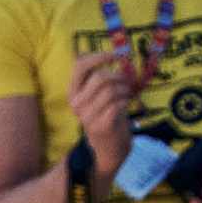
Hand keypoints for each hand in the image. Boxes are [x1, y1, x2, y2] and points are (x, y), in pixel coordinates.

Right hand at [65, 51, 137, 183]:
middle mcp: (76, 103)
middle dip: (119, 76)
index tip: (116, 55)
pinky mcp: (100, 126)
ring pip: (110, 90)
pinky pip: (117, 105)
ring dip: (125, 90)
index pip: (80, 65)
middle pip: (99, 77)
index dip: (99, 56)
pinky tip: (126, 106)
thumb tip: (118, 55)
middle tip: (128, 81)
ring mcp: (86, 116)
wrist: (108, 147)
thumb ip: (102, 77)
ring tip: (128, 95)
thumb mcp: (98, 95)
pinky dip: (126, 102)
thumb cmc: (106, 115)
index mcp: (73, 92)